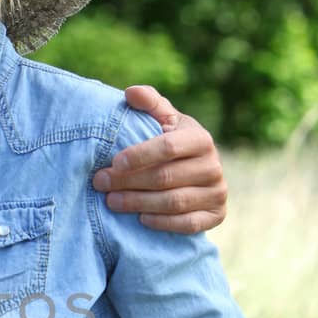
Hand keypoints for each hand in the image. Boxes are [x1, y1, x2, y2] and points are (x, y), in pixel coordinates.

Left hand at [91, 85, 227, 232]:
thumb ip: (149, 103)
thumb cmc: (172, 141)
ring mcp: (217, 192)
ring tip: (111, 201)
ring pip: (173, 202)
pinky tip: (140, 218)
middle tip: (100, 183)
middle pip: (165, 177)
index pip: (168, 147)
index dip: (139, 155)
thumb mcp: (164, 119)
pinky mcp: (216, 215)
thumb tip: (131, 93)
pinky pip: (188, 224)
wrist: (198, 172)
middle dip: (129, 181)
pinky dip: (163, 223)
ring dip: (138, 203)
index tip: (113, 162)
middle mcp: (214, 166)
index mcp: (201, 139)